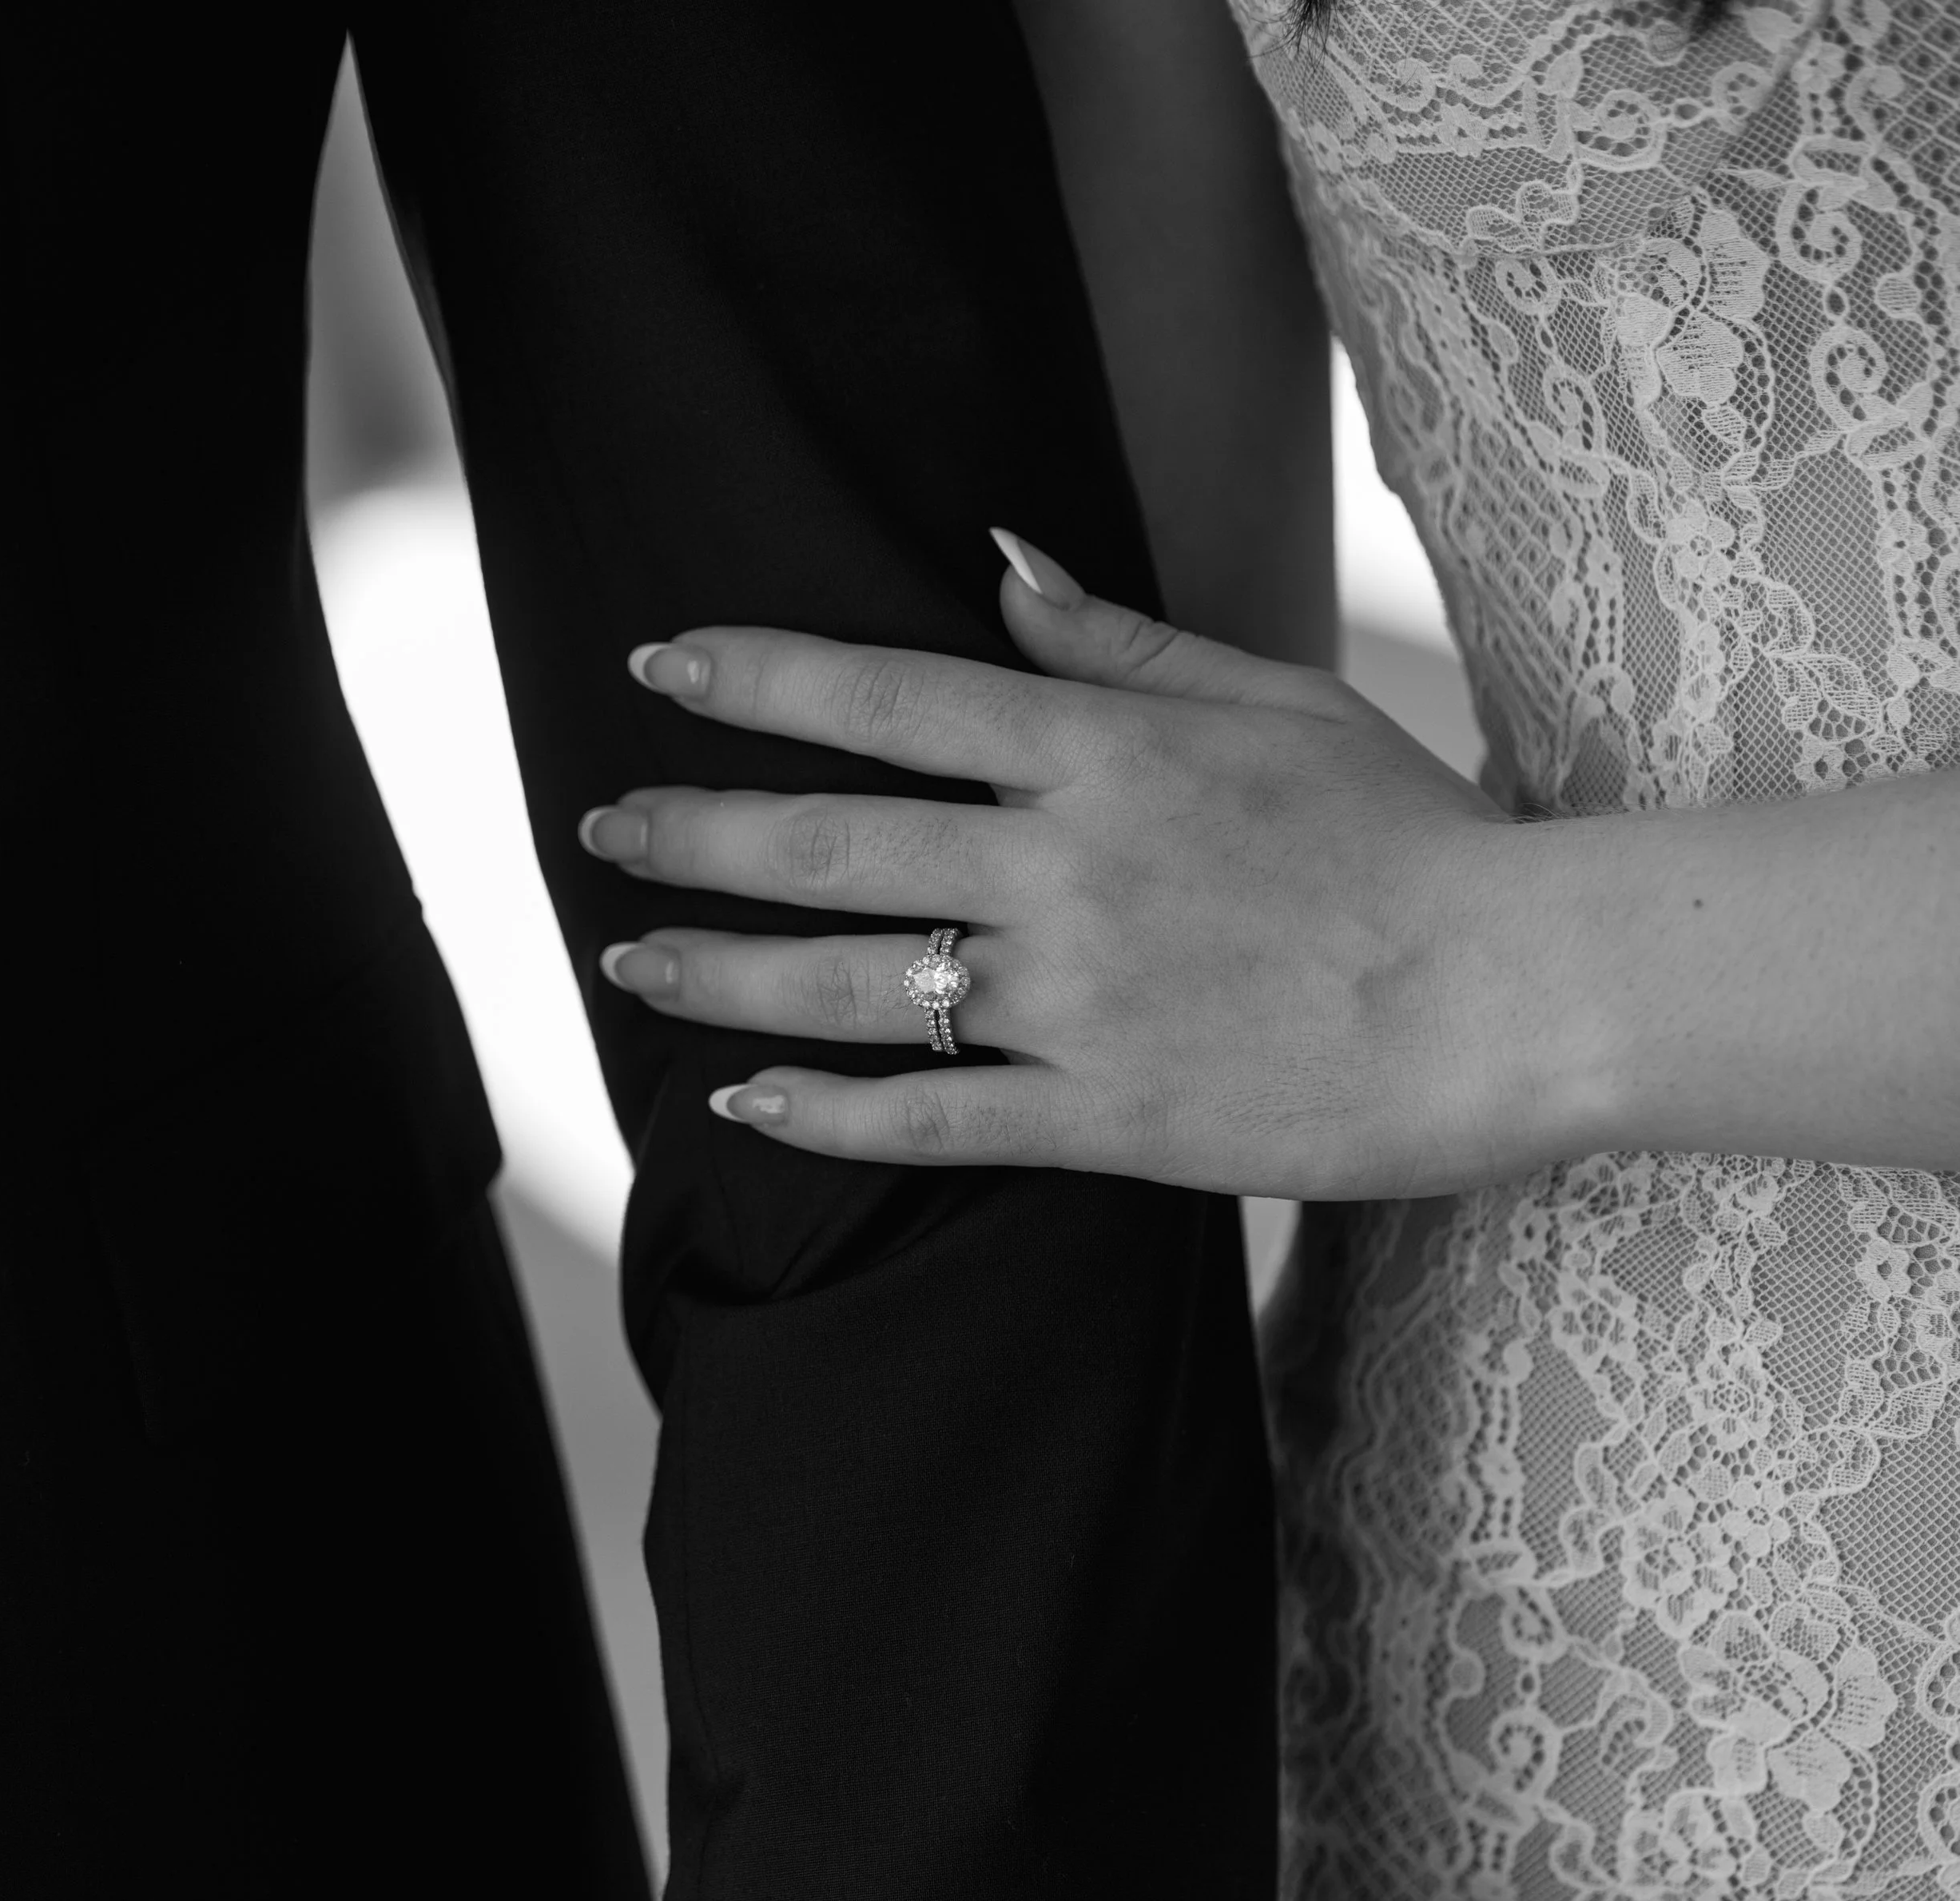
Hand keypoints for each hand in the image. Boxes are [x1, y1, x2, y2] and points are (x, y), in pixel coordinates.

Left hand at [579, 533, 1560, 1199]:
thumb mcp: (1275, 703)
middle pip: (836, 838)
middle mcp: (1068, 870)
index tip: (657, 664)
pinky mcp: (1105, 1119)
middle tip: (602, 826)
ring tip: (631, 964)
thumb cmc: (1407, 838)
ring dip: (723, 972)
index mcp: (1106, 755)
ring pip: (856, 985)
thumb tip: (995, 565)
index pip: (889, 697)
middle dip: (697, 829)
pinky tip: (742, 1103)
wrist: (1511, 997)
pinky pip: (931, 1123)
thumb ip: (1122, 643)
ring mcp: (1078, 1001)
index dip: (757, 676)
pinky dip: (826, 1117)